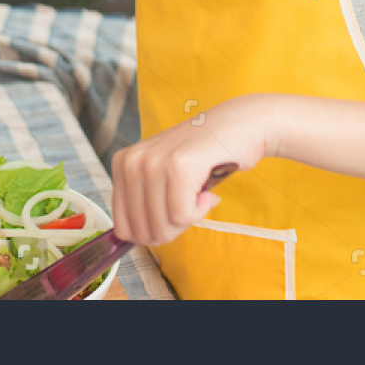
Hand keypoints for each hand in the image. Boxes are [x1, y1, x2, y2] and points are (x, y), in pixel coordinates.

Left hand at [110, 95, 273, 245]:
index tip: (171, 211)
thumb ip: (143, 203)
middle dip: (171, 228)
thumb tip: (137, 239)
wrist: (241, 125)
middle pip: (143, 232)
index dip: (152, 231)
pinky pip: (182, 216)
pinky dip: (200, 211)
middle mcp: (132, 161)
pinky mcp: (179, 167)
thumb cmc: (204, 155)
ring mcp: (154, 162)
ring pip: (162, 227)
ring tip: (199, 192)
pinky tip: (207, 191)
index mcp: (123, 164)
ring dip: (188, 219)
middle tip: (188, 202)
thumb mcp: (162, 175)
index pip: (123, 228)